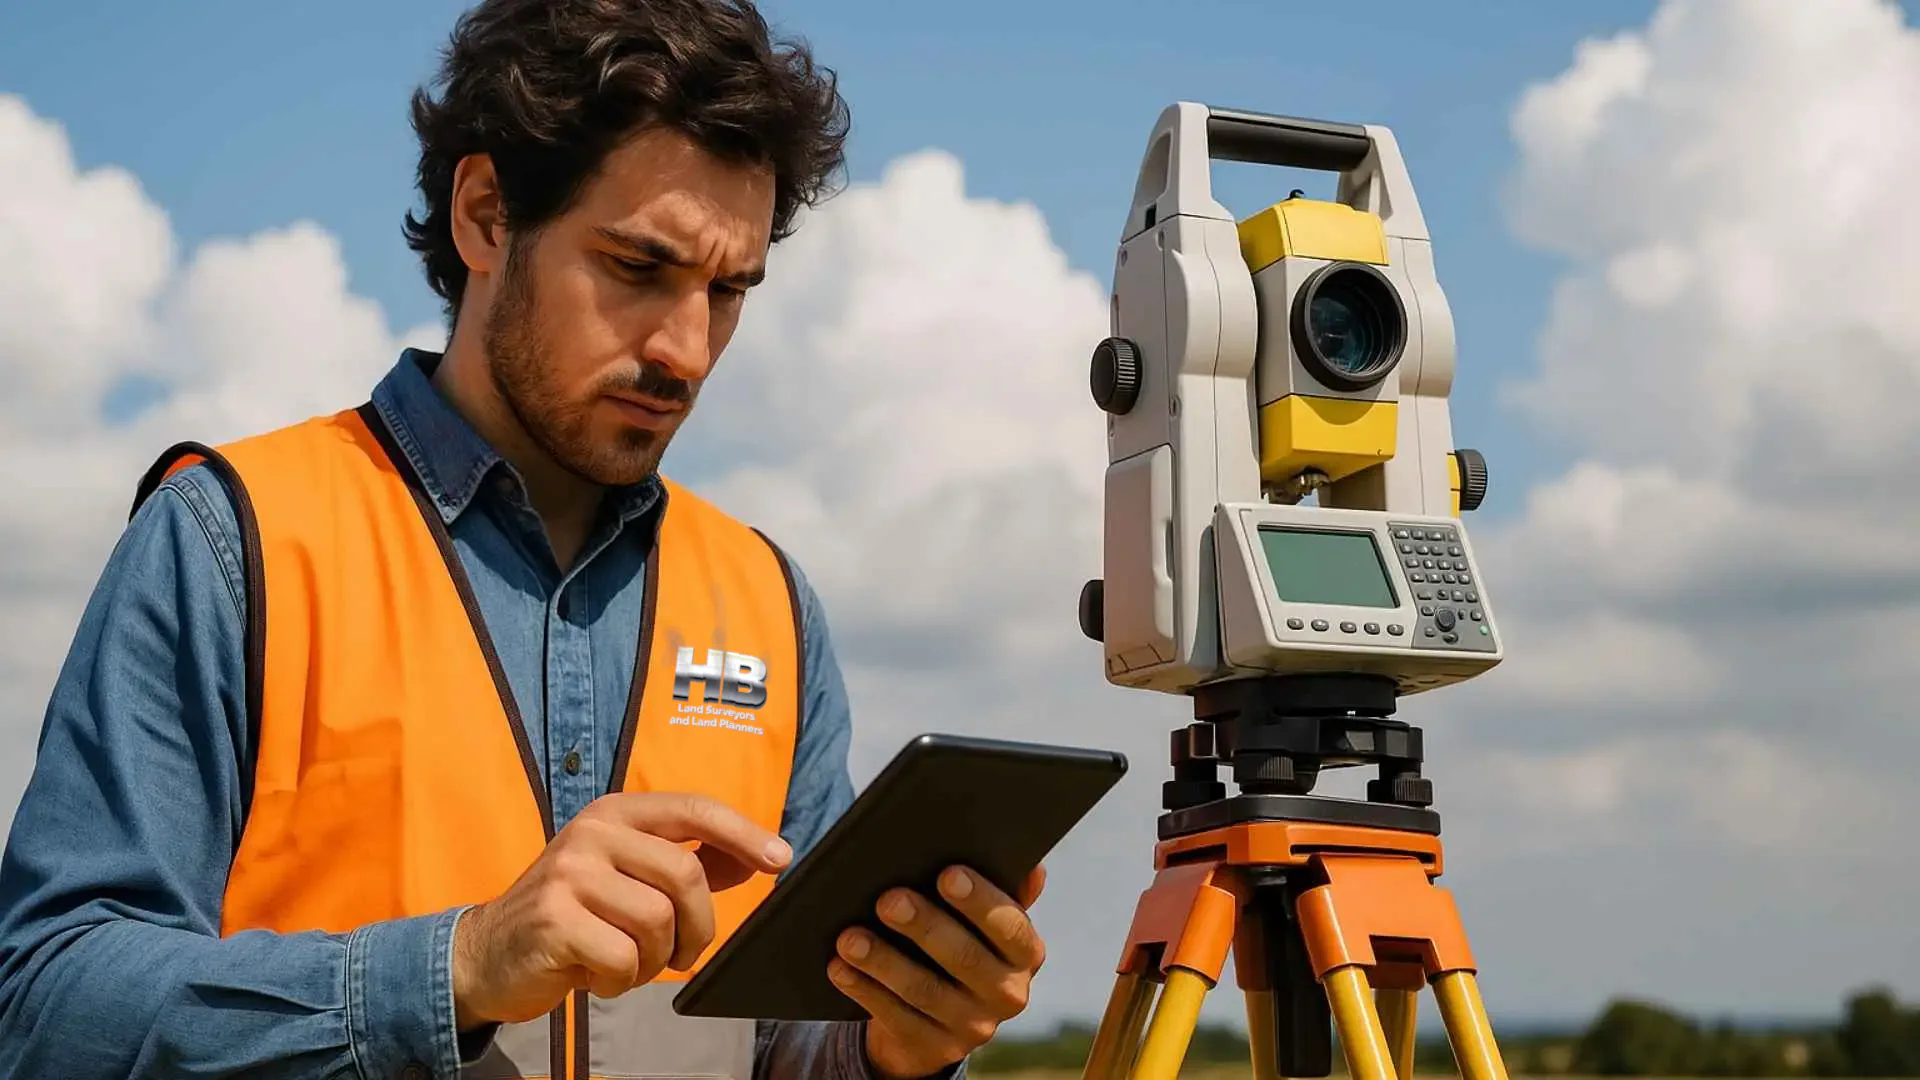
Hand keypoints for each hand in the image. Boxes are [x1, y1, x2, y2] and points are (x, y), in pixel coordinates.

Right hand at [451, 792, 791, 1028]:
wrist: (485, 954)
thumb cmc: (569, 915)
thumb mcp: (625, 875)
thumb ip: (684, 862)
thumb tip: (753, 857)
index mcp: (615, 813)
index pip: (693, 808)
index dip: (743, 833)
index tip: (780, 858)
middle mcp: (592, 833)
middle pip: (686, 875)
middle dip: (699, 926)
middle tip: (682, 953)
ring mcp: (569, 874)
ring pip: (658, 921)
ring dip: (655, 959)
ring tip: (623, 960)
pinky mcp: (553, 920)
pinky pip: (624, 959)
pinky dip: (622, 981)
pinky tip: (594, 973)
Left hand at [830, 864, 1047, 1079]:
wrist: (941, 1017)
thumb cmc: (962, 944)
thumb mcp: (987, 924)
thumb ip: (1005, 892)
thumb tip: (1032, 866)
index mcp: (1026, 954)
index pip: (1011, 927)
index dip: (980, 901)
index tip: (947, 874)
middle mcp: (1008, 994)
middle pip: (964, 958)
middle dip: (924, 927)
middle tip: (888, 900)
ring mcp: (973, 1027)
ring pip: (924, 991)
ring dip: (883, 962)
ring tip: (849, 937)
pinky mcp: (936, 1049)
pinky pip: (896, 1019)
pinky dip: (865, 991)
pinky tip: (840, 968)